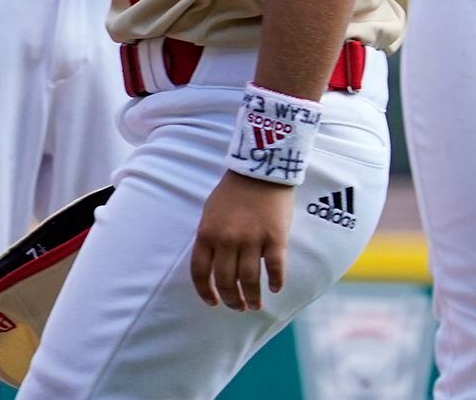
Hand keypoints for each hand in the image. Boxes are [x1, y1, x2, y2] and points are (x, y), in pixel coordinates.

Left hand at [190, 173, 291, 310]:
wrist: (260, 169)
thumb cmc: (233, 190)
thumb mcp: (210, 212)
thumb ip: (209, 238)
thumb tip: (212, 265)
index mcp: (207, 234)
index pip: (200, 272)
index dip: (205, 292)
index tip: (213, 302)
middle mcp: (227, 240)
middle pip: (226, 281)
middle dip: (231, 300)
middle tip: (238, 307)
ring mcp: (252, 239)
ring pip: (249, 280)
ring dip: (252, 298)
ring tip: (255, 305)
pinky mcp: (275, 237)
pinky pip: (275, 268)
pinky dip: (275, 282)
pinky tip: (274, 288)